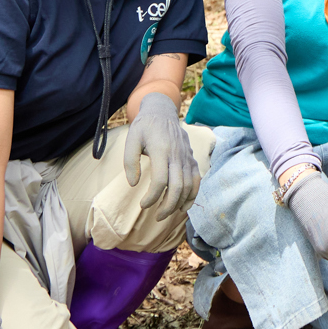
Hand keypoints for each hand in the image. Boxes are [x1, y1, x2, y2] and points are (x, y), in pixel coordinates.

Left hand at [124, 93, 198, 213]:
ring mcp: (187, 157)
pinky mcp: (192, 159)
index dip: (152, 197)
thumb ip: (130, 162)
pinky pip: (197, 180)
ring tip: (166, 214)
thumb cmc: (144, 126)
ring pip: (188, 186)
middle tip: (156, 217)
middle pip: (177, 187)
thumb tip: (133, 183)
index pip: (160, 181)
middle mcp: (177, 155)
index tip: (143, 205)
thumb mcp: (131, 139)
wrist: (162, 111)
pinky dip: (192, 195)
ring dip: (179, 204)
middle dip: (167, 207)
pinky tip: (183, 206)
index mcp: (161, 150)